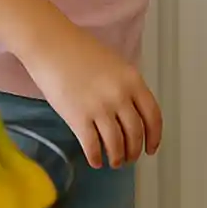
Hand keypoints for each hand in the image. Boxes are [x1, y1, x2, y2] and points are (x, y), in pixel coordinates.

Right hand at [24, 22, 162, 168]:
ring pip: (116, 144)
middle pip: (135, 134)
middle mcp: (120, 96)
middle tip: (130, 158)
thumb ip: (127, 87)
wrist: (51, 45)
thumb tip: (132, 113)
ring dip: (117, 158)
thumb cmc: (80, 51)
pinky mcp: (78, 118)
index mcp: (133, 80)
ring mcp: (99, 108)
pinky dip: (95, 157)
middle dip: (134, 151)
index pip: (153, 116)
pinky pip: (92, 146)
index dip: (154, 137)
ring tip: (114, 162)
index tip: (151, 149)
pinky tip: (95, 161)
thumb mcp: (115, 65)